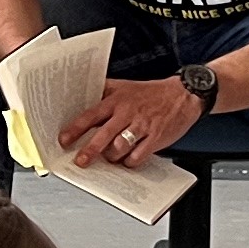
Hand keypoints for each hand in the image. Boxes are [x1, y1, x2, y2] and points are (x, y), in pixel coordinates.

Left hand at [62, 73, 204, 171]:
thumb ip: (104, 91)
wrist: (184, 94)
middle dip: (90, 150)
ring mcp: (143, 126)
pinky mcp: (156, 138)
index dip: (76, 129)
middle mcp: (128, 113)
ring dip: (112, 157)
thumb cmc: (151, 93)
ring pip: (120, 148)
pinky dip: (130, 161)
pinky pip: (139, 156)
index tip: (64, 140)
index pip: (91, 115)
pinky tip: (128, 160)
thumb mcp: (124, 86)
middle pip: (104, 135)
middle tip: (81, 161)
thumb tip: (82, 96)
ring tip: (109, 157)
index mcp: (117, 101)